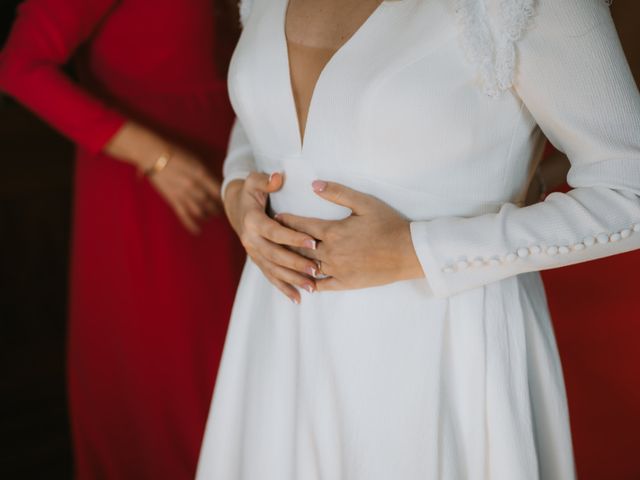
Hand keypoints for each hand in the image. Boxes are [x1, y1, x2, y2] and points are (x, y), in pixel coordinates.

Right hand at [104, 121, 221, 233]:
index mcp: (201, 174)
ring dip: (207, 216)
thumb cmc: (175, 153)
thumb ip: (205, 173)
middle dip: (217, 209)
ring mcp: (183, 195)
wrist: (154, 155)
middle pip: (211, 203)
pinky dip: (191, 225)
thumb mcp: (195, 160)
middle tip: (220, 211)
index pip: (218, 191)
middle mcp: (195, 187)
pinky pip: (184, 216)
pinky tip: (198, 231)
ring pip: (200, 211)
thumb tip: (213, 183)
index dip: (224, 198)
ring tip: (210, 217)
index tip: (227, 200)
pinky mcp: (173, 200)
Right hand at [224, 172, 319, 303]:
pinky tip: (297, 299)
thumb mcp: (255, 180)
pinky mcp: (257, 260)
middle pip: (275, 255)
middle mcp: (250, 240)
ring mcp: (253, 253)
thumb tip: (277, 178)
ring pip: (274, 269)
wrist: (234, 205)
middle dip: (296, 264)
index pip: (275, 232)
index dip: (293, 237)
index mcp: (252, 221)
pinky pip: (270, 276)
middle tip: (317, 269)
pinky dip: (283, 288)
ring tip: (312, 288)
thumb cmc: (251, 191)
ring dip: (292, 280)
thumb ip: (267, 180)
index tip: (313, 242)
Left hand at [276, 180, 423, 290]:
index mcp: (332, 231)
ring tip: (280, 259)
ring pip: (307, 267)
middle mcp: (330, 252)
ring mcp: (336, 270)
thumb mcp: (364, 202)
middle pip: (299, 247)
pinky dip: (310, 283)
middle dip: (284, 242)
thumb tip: (314, 185)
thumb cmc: (388, 224)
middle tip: (270, 239)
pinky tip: (302, 282)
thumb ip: (337, 193)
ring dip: (293, 263)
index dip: (287, 221)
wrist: (408, 252)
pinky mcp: (346, 283)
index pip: (301, 226)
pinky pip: (322, 285)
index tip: (275, 218)